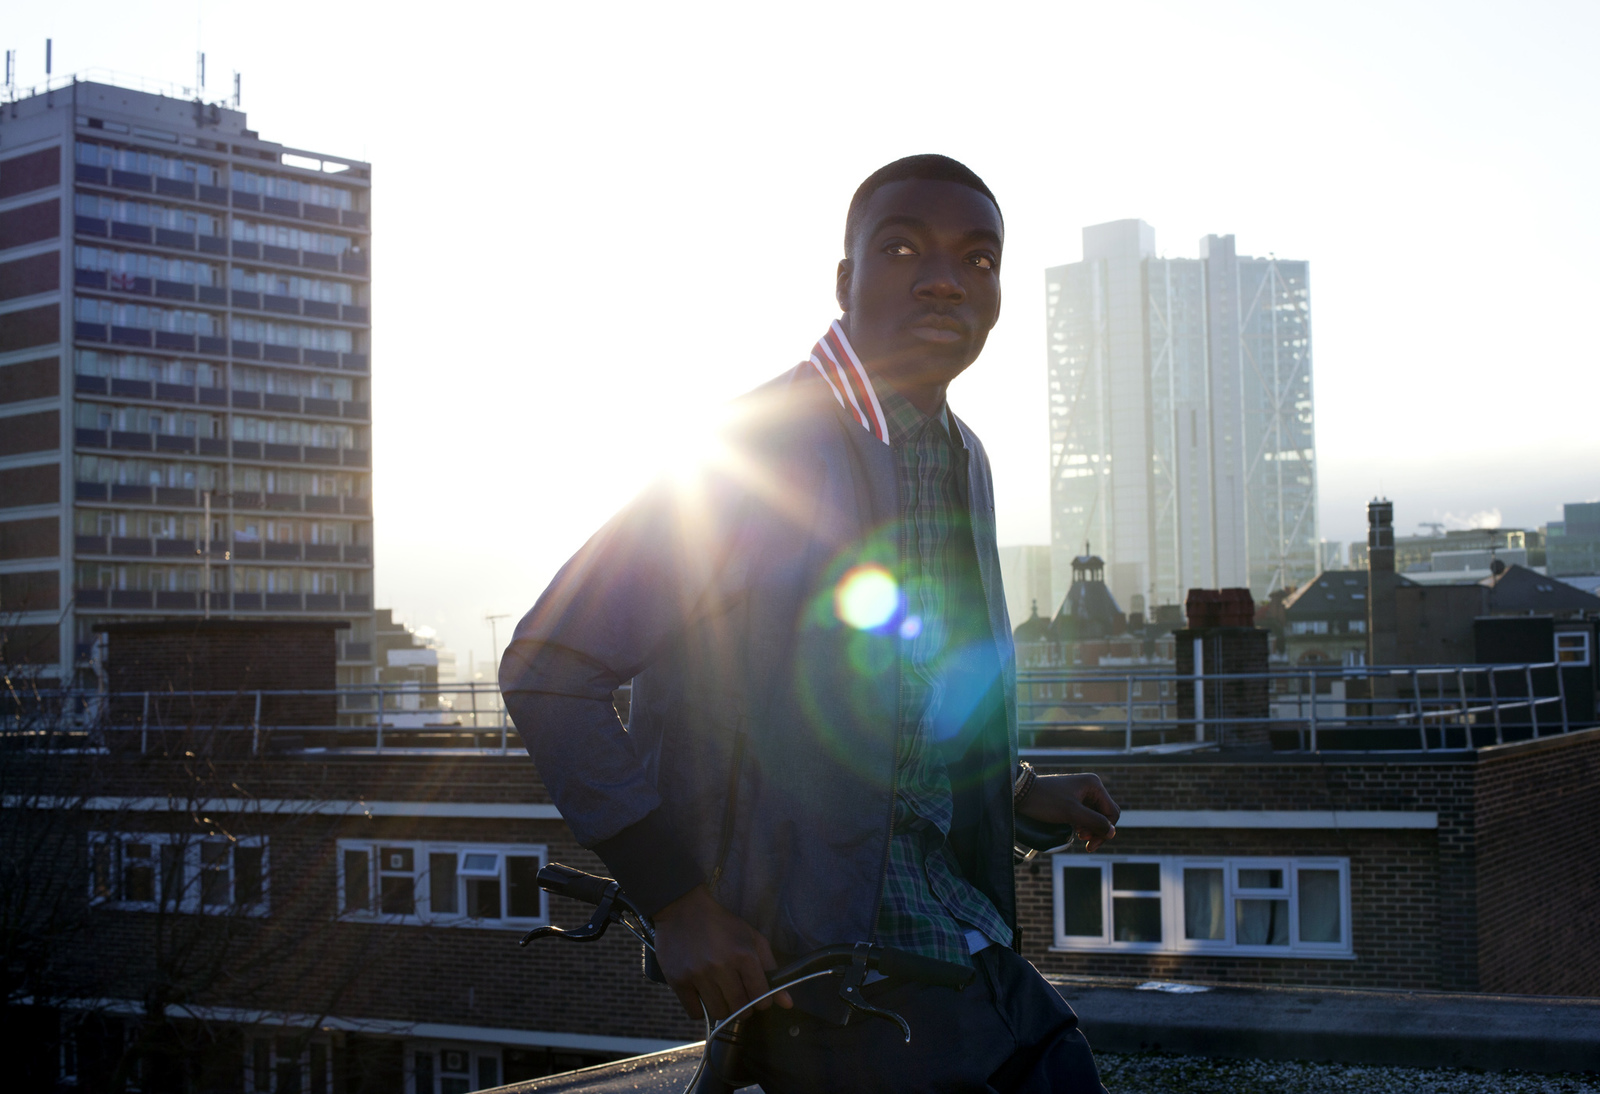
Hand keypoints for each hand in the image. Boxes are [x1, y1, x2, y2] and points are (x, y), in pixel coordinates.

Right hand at [652, 885, 792, 1019]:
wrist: (683, 909)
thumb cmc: (722, 924)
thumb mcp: (752, 938)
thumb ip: (771, 970)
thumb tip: (788, 1003)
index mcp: (744, 955)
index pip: (761, 997)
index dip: (763, 1002)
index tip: (758, 998)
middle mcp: (721, 966)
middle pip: (740, 1009)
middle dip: (744, 1008)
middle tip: (739, 998)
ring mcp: (698, 975)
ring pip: (718, 1013)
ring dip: (723, 1009)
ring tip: (720, 994)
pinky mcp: (678, 980)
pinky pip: (695, 1013)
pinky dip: (701, 1010)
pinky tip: (703, 995)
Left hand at [1017, 772, 1119, 851]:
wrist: (1021, 794)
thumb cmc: (1046, 801)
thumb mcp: (1072, 814)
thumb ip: (1095, 822)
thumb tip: (1112, 832)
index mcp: (1094, 785)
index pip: (1112, 812)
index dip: (1106, 830)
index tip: (1091, 844)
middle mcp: (1090, 786)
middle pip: (1105, 815)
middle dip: (1097, 830)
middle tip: (1086, 843)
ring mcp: (1082, 793)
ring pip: (1095, 816)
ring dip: (1090, 829)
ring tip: (1078, 835)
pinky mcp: (1073, 799)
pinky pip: (1086, 815)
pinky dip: (1083, 825)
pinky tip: (1075, 830)